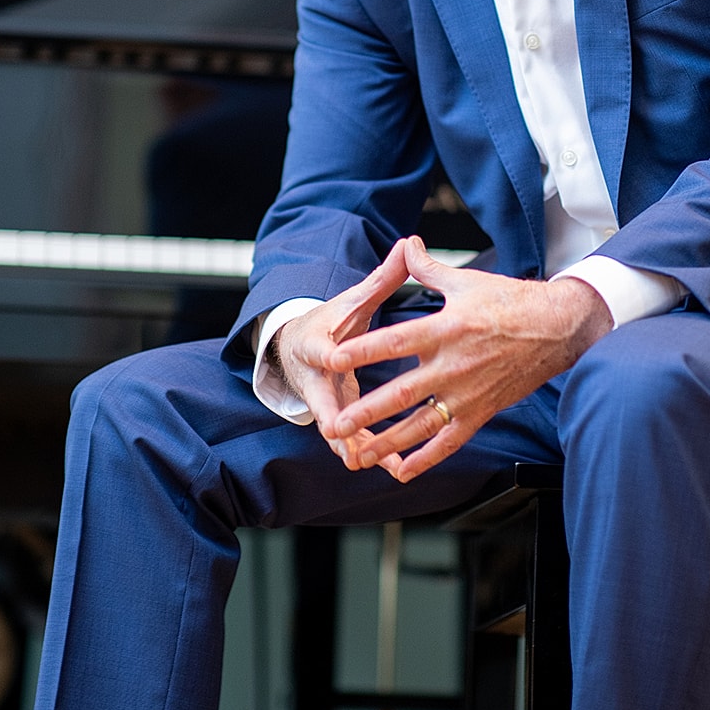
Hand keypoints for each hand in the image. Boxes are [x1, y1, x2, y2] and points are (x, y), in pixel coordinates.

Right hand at [274, 240, 410, 473]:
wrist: (300, 346)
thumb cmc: (333, 321)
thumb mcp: (354, 299)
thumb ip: (383, 277)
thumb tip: (408, 243)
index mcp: (318, 343)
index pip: (321, 348)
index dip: (327, 355)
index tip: (333, 362)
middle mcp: (316, 378)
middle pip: (322, 401)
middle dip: (333, 418)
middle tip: (342, 434)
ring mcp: (324, 403)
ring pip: (337, 430)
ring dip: (355, 445)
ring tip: (375, 462)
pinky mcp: (338, 420)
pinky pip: (353, 440)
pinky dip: (371, 451)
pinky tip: (396, 466)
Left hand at [323, 237, 612, 481]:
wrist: (555, 329)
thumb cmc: (510, 301)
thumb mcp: (466, 280)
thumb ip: (428, 269)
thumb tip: (406, 244)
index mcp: (446, 328)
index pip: (395, 341)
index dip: (363, 350)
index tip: (332, 360)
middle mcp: (453, 365)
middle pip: (402, 393)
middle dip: (366, 411)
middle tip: (336, 427)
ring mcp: (467, 393)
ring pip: (421, 424)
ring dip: (389, 442)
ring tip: (359, 454)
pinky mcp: (481, 412)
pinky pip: (450, 441)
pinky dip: (426, 458)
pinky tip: (402, 471)